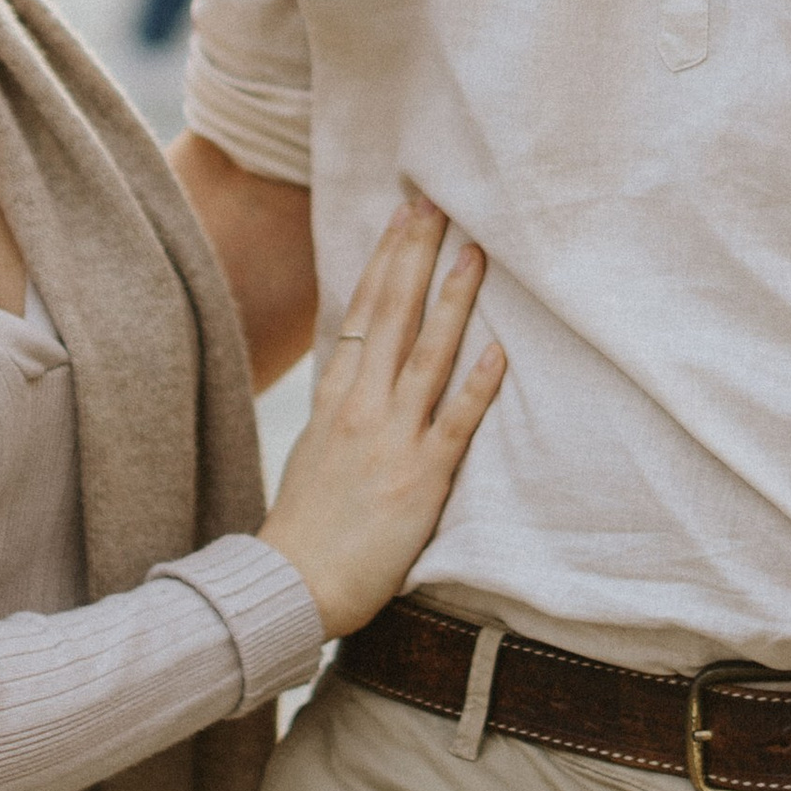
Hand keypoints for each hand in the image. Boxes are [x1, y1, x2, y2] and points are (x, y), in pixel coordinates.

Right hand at [259, 189, 502, 637]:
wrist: (291, 586)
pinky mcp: (419, 480)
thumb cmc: (306, 526)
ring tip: (475, 255)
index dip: (385, 261)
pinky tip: (499, 351)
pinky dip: (477, 388)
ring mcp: (391, 440)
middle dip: (416, 258)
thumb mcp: (314, 448)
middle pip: (393, 317)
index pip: (362, 312)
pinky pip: (454, 425)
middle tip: (438, 204)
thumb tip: (360, 364)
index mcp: (335, 399)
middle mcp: (362, 408)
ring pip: (427, 357)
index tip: (403, 217)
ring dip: (453, 302)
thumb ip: (341, 405)